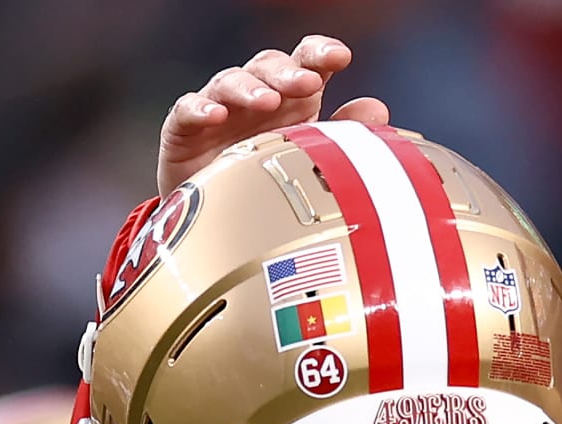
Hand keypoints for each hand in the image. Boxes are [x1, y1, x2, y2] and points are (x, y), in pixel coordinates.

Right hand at [157, 35, 390, 197]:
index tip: (340, 57)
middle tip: (307, 84)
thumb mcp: (313, 164)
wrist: (222, 231)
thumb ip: (346, 137)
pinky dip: (200, 109)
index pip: (306, 63)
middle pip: (269, 66)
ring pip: (230, 81)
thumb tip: (378, 109)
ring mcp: (219, 110)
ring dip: (250, 88)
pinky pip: (187, 110)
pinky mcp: (184, 131)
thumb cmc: (272, 187)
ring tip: (267, 102)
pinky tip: (215, 116)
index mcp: (293, 100)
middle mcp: (256, 98)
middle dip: (288, 71)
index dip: (320, 53)